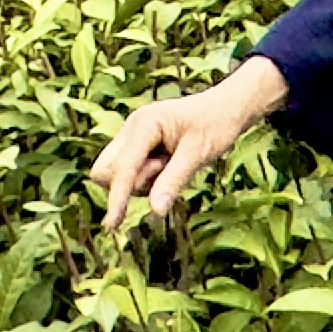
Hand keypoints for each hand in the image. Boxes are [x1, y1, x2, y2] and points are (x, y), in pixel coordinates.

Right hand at [92, 56, 288, 229]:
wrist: (226, 107)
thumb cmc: (215, 124)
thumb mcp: (198, 154)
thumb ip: (174, 180)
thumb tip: (155, 210)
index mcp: (144, 124)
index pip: (122, 167)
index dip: (117, 196)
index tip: (112, 224)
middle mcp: (131, 129)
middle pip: (105, 171)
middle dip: (129, 183)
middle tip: (165, 169)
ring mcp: (131, 138)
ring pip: (115, 175)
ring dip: (140, 181)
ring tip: (171, 162)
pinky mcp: (136, 148)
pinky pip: (129, 174)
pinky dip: (145, 178)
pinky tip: (168, 163)